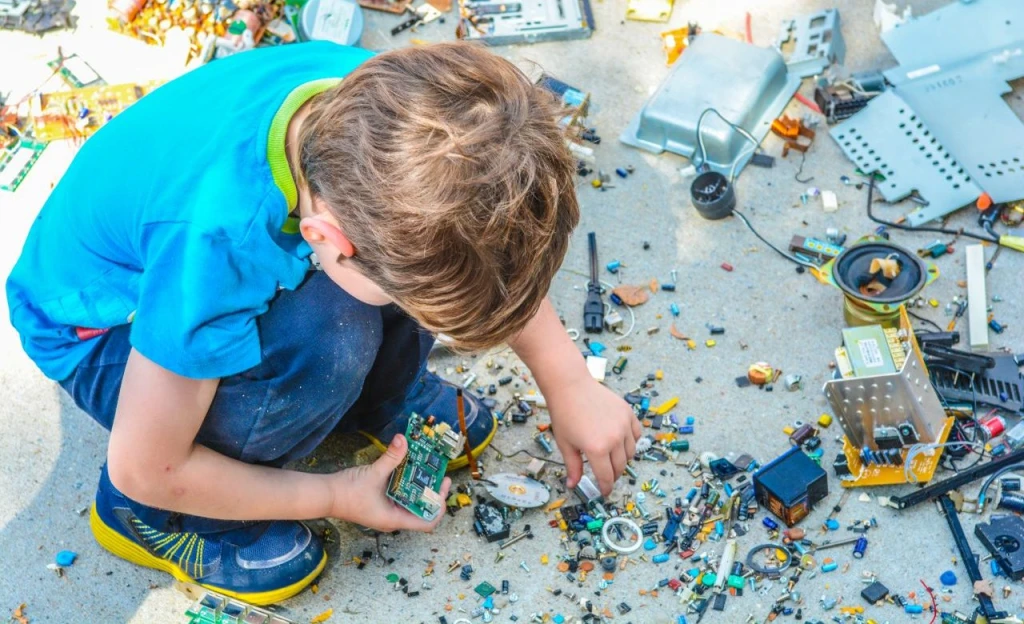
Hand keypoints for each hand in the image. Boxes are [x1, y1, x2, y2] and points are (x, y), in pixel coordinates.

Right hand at [328, 434, 450, 531]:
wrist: (325, 496)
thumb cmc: (347, 492)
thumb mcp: (373, 473)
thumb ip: (391, 457)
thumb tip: (403, 440)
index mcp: (395, 519)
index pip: (427, 522)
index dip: (439, 506)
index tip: (443, 488)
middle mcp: (393, 519)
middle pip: (422, 511)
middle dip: (432, 494)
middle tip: (439, 475)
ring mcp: (386, 513)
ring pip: (411, 504)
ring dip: (420, 489)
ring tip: (428, 471)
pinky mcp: (381, 505)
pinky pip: (400, 498)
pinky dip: (407, 486)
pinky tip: (409, 472)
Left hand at [546, 377, 640, 495]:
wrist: (570, 385)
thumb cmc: (564, 413)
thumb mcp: (565, 444)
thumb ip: (573, 466)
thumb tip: (572, 485)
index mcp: (597, 449)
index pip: (607, 477)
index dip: (606, 487)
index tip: (605, 492)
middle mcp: (614, 438)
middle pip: (620, 466)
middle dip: (613, 475)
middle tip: (606, 475)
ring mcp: (624, 425)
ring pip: (631, 452)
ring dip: (622, 459)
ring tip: (611, 458)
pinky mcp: (628, 413)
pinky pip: (636, 434)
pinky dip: (631, 441)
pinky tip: (620, 441)